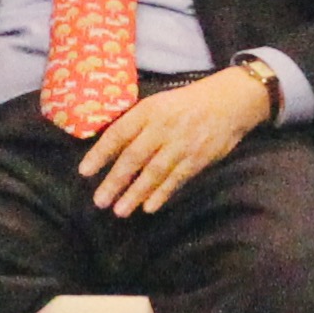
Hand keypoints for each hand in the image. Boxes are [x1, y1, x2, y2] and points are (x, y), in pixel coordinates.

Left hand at [79, 63, 274, 216]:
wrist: (229, 102)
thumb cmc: (186, 104)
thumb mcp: (159, 104)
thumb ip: (137, 124)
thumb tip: (110, 148)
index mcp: (150, 110)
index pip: (119, 133)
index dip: (100, 153)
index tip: (84, 172)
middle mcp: (163, 127)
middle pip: (134, 157)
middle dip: (115, 181)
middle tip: (99, 201)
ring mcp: (182, 144)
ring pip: (154, 173)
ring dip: (135, 193)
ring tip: (119, 210)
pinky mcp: (198, 159)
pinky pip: (176, 179)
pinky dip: (162, 194)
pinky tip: (148, 207)